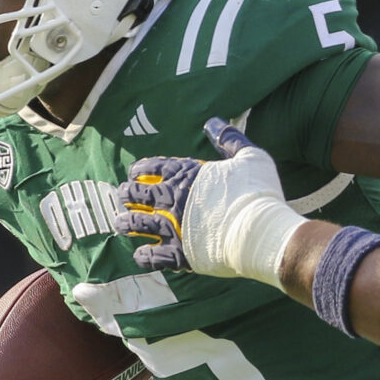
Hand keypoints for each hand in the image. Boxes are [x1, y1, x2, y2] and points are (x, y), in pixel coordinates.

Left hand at [120, 118, 308, 283]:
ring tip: (120, 224)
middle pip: (138, 195)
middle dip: (126, 194)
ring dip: (126, 223)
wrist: (259, 231)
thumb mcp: (250, 155)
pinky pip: (150, 257)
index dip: (140, 170)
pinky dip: (142, 256)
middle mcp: (173, 199)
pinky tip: (139, 255)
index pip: (153, 167)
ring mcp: (172, 227)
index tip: (134, 174)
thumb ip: (229, 138)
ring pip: (136, 224)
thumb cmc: (257, 192)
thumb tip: (213, 122)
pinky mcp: (178, 254)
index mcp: (187, 174)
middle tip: (122, 196)